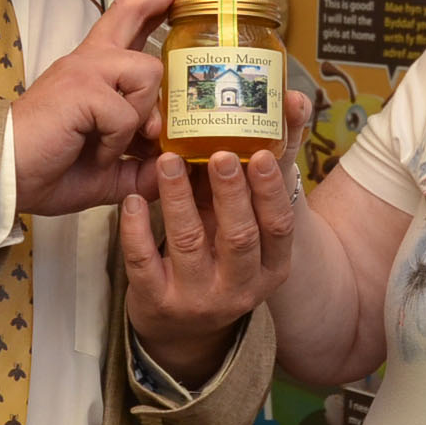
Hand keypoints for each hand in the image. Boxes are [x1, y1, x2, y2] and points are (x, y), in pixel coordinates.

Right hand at [12, 0, 211, 216]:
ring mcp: (84, 70)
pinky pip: (127, 113)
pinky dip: (119, 141)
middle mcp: (90, 61)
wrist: (1, 178)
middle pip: (132, 9)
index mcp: (94, 72)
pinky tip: (98, 153)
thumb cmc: (46, 169)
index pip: (131, 22)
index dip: (162, 0)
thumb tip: (178, 166)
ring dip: (145, 115)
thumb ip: (144, 165)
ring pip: (148, 72)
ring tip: (119, 144)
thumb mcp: (110, 170)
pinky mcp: (80, 89)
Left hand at [121, 89, 311, 383]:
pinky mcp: (157, 302)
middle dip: (228, 193)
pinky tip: (132, 199)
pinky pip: (144, 263)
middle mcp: (240, 287)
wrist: (182, 324)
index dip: (269, 191)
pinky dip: (137, 229)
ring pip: (187, 244)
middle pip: (238, 237)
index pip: (278, 227)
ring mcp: (197, 298)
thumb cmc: (222, 254)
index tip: (259, 154)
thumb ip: (267, 167)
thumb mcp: (250, 222)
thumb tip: (293, 99)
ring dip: (178, 197)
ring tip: (168, 160)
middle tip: (218, 153)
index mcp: (272, 266)